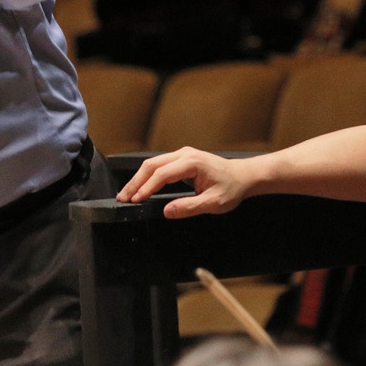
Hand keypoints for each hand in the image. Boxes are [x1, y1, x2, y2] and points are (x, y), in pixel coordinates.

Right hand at [116, 147, 249, 217]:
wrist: (243, 176)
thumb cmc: (232, 188)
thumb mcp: (214, 203)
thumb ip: (189, 207)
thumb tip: (168, 211)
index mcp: (192, 163)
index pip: (161, 174)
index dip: (146, 188)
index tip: (136, 200)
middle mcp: (185, 154)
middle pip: (151, 165)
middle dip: (135, 182)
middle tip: (122, 197)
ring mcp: (182, 154)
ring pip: (153, 164)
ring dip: (139, 178)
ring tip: (127, 194)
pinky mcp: (182, 158)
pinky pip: (159, 165)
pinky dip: (147, 176)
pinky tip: (141, 186)